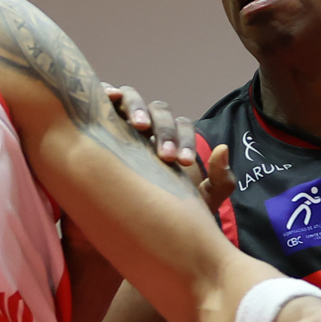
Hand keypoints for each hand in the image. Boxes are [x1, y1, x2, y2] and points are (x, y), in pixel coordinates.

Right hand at [106, 84, 230, 211]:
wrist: (127, 229)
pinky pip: (105, 99)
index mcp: (170, 139)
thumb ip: (220, 180)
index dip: (185, 140)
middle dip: (164, 131)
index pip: (182, 127)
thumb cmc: (162, 213)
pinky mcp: (98, 119)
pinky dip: (108, 92)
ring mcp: (121, 119)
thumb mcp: (199, 202)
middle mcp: (147, 125)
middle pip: (159, 112)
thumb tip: (223, 148)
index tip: (183, 162)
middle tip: (165, 155)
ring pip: (133, 99)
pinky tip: (108, 98)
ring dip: (137, 108)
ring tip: (139, 127)